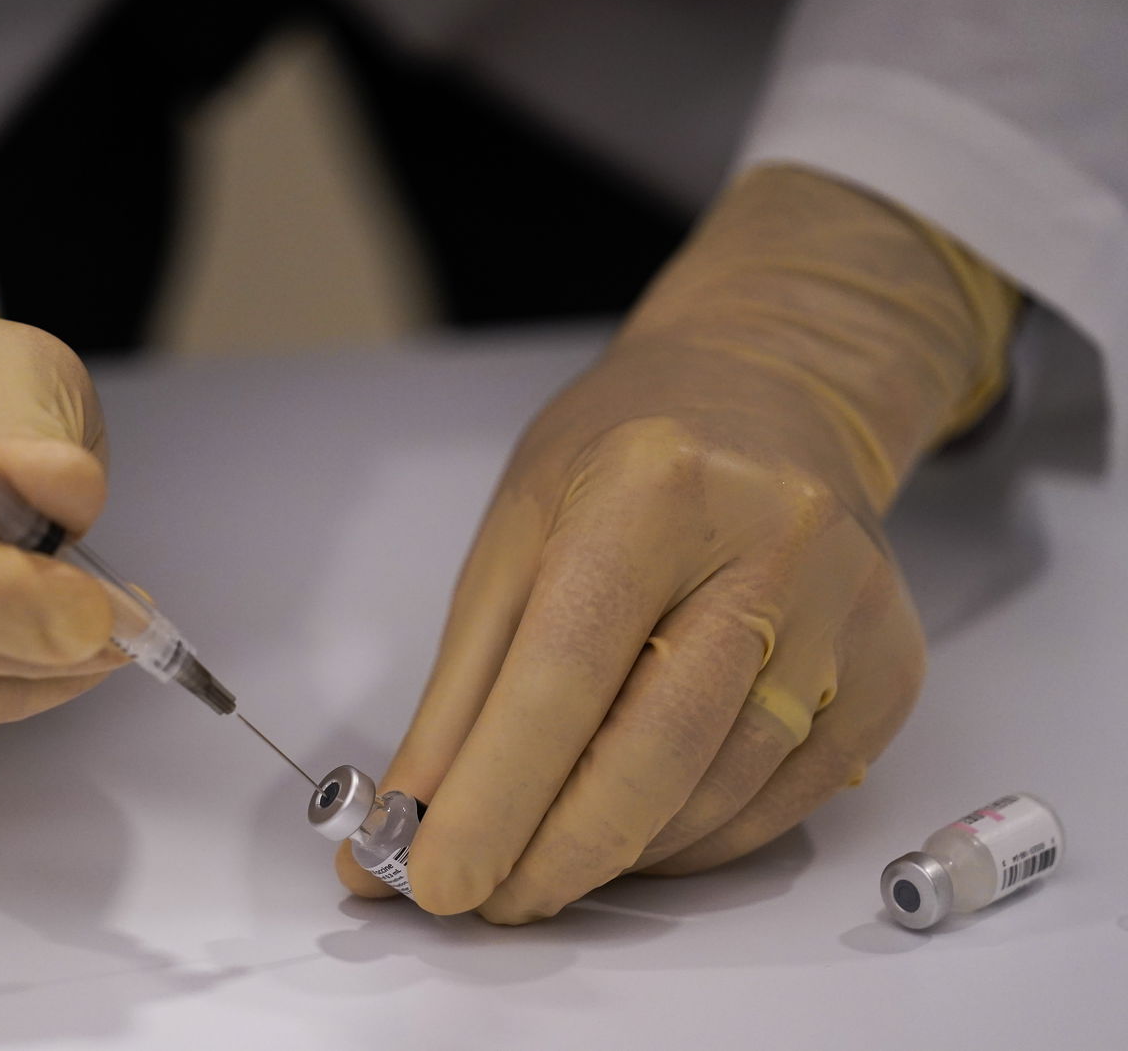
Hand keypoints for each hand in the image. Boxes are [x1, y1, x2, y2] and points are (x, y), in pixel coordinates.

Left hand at [337, 167, 1018, 921]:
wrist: (770, 394)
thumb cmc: (620, 460)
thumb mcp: (516, 538)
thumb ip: (463, 691)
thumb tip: (406, 824)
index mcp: (653, 489)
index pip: (567, 671)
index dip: (497, 793)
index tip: (434, 882)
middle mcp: (771, 545)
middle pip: (660, 747)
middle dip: (558, 852)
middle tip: (490, 902)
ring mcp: (848, 611)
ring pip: (722, 789)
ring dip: (621, 852)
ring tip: (550, 855)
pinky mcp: (890, 670)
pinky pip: (783, 800)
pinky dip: (694, 840)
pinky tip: (639, 831)